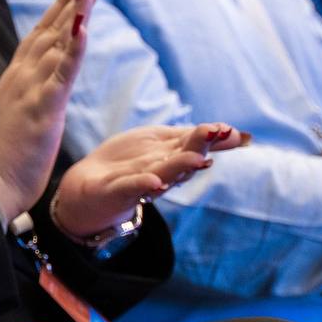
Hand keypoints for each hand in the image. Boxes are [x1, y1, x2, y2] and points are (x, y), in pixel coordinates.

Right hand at [0, 0, 100, 223]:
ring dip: (76, 10)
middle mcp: (21, 76)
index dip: (60, 6)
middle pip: (51, 27)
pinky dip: (74, 47)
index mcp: (16, 78)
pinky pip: (62, 72)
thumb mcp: (13, 116)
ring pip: (58, 41)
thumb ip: (23, 94)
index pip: (41, 33)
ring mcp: (31, 89)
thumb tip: (31, 83)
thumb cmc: (0, 159)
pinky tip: (84, 24)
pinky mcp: (42, 108)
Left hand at [54, 121, 248, 238]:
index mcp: (171, 158)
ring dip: (179, 166)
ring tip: (196, 159)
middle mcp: (161, 172)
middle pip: (183, 158)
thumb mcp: (162, 145)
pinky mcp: (116, 191)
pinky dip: (143, 185)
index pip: (196, 145)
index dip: (215, 139)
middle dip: (199, 146)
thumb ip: (191, 138)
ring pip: (163, 173)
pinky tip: (154, 181)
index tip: (234, 132)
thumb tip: (231, 130)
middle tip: (217, 133)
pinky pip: (131, 188)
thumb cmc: (129, 165)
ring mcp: (140, 183)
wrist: (87, 191)